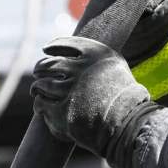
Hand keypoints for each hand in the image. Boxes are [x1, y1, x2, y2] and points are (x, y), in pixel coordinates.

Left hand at [30, 36, 148, 152]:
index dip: (53, 46)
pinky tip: (42, 105)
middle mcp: (81, 68)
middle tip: (39, 73)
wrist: (129, 124)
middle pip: (49, 64)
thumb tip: (73, 52)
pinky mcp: (63, 111)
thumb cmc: (125, 97)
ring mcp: (71, 90)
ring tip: (38, 90)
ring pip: (41, 84)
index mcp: (95, 53)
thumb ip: (95, 57)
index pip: (64, 43)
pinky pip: (41, 104)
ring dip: (38, 87)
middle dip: (41, 68)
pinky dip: (40, 104)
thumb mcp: (116, 67)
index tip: (46, 49)